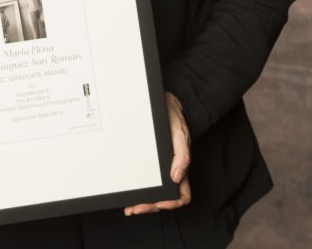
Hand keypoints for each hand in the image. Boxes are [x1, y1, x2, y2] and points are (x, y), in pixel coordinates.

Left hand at [123, 92, 191, 215]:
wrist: (164, 103)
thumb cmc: (173, 118)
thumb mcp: (179, 132)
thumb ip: (181, 154)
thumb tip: (176, 177)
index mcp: (180, 166)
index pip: (182, 195)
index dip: (171, 203)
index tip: (158, 203)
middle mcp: (171, 170)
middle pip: (165, 198)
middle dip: (151, 206)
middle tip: (135, 208)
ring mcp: (161, 168)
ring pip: (155, 194)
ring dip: (144, 203)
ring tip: (130, 207)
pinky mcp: (150, 163)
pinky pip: (147, 182)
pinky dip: (139, 191)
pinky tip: (130, 195)